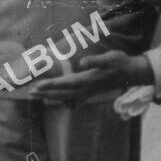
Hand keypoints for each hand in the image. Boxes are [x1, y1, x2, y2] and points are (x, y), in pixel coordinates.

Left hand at [33, 51, 152, 105]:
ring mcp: (88, 92)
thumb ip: (96, 61)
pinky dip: (62, 101)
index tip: (38, 86)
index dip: (51, 84)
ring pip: (65, 97)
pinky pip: (73, 99)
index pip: (65, 83)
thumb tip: (83, 62)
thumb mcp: (110, 58)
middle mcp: (86, 88)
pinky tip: (54, 102)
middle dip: (46, 92)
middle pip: (62, 92)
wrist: (130, 73)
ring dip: (50, 96)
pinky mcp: (90, 93)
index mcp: (87, 79)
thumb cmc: (119, 63)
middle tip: (30, 92)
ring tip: (36, 96)